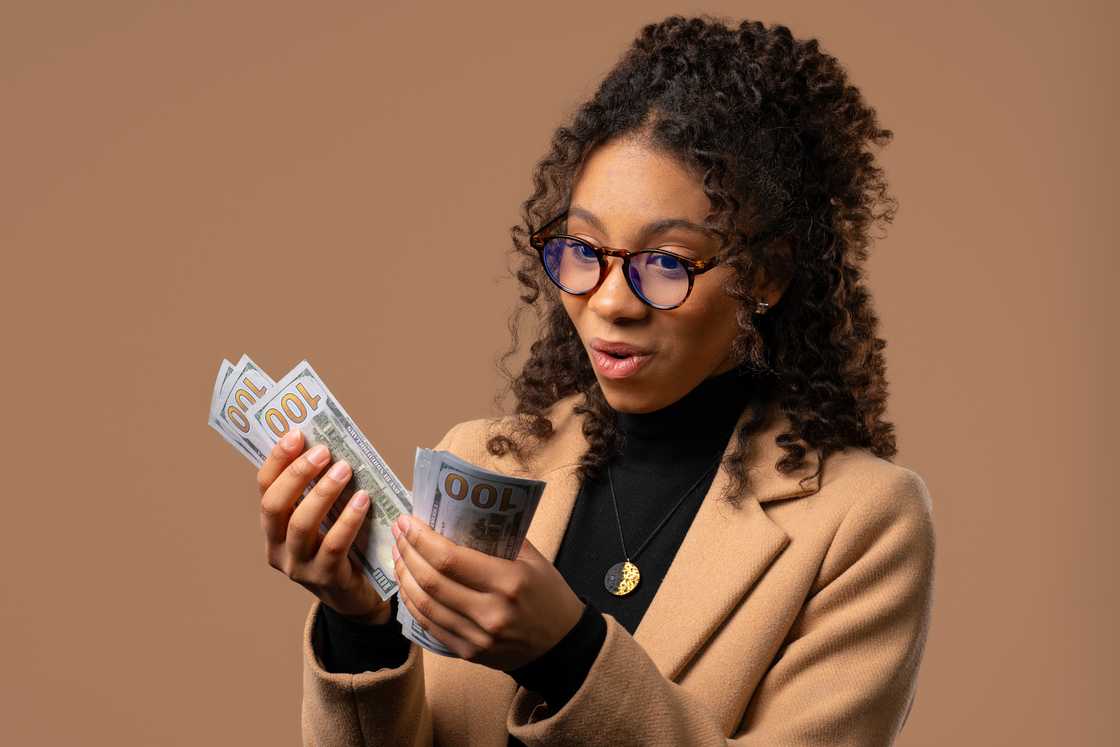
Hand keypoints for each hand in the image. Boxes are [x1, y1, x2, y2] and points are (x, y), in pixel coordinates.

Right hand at [257, 429, 391, 625]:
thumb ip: (321, 490)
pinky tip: (363, 500)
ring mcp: (298, 567)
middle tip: (323, 451)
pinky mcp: (324, 579)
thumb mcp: (326, 517)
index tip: (296, 434)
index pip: (265, 489)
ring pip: (301, 525)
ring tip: (345, 469)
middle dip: (296, 474)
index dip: (277, 460)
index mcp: (272, 528)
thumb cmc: (343, 545)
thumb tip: (332, 446)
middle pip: (274, 506)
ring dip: (322, 493)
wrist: (357, 596)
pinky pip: (333, 546)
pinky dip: (348, 519)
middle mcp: (277, 548)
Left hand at [391, 514, 585, 670]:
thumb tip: (465, 512)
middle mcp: (491, 611)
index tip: (408, 521)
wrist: (562, 646)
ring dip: (404, 577)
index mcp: (509, 581)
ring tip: (397, 554)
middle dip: (408, 552)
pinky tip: (406, 585)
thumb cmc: (549, 596)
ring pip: (425, 605)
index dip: (422, 539)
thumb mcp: (534, 560)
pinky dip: (412, 604)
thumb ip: (502, 538)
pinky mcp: (469, 652)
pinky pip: (430, 626)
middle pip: (432, 581)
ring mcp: (478, 637)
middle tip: (398, 531)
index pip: (451, 559)